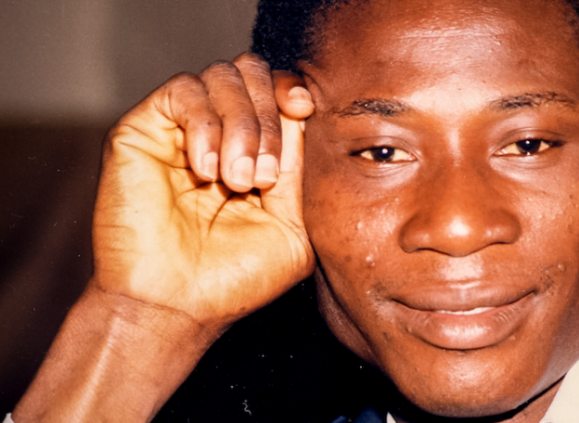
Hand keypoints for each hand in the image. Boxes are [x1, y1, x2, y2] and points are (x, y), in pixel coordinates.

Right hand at [93, 53, 315, 329]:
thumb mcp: (293, 225)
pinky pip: (183, 91)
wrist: (177, 306)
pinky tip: (206, 171)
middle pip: (251, 73)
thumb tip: (303, 114)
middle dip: (268, 118)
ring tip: (235, 181)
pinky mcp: (143, 130)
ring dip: (240, 126)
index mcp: (253, 151)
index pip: (275, 91)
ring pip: (221, 76)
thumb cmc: (236, 277)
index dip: (290, 89)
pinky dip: (204, 125)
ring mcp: (180, 130)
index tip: (303, 108)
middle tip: (263, 177)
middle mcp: (218, 134)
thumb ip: (301, 170)